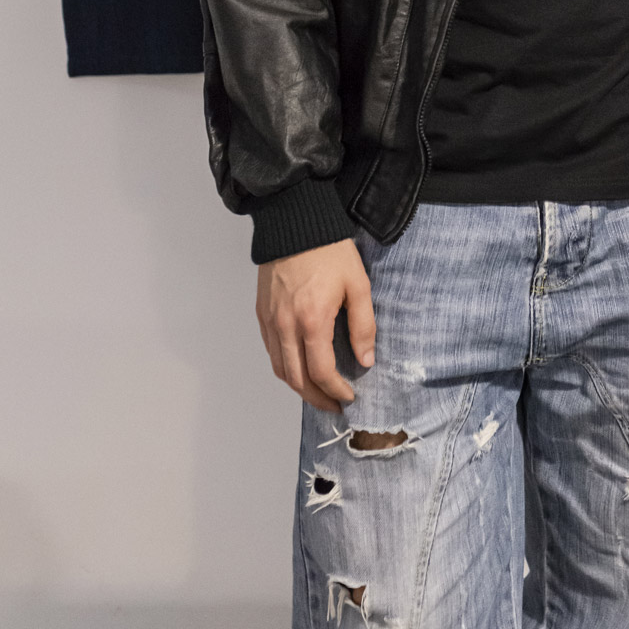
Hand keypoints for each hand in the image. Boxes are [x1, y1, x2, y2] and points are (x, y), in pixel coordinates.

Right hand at [257, 239, 375, 412]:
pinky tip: (299, 367)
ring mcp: (270, 320)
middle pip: (296, 379)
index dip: (336, 391)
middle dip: (316, 398)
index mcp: (312, 320)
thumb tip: (366, 360)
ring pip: (279, 368)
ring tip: (317, 393)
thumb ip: (363, 326)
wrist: (296, 222)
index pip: (321, 372)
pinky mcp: (262, 313)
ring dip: (298, 387)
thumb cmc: (329, 251)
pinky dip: (284, 366)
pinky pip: (271, 350)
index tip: (349, 397)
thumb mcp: (358, 285)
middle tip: (333, 405)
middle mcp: (286, 325)